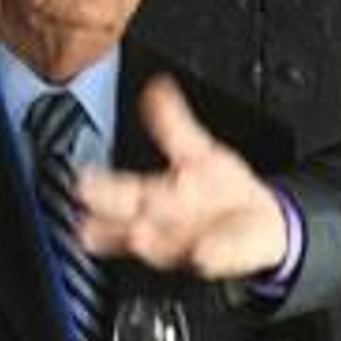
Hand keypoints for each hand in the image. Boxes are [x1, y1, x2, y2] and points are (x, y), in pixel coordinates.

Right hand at [77, 75, 287, 276]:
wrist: (259, 220)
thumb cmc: (216, 186)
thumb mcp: (196, 148)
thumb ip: (173, 121)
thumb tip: (156, 87)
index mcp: (153, 195)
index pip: (117, 192)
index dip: (98, 190)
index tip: (81, 185)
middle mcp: (165, 223)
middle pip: (134, 222)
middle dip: (111, 222)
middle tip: (89, 222)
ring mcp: (190, 241)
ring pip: (165, 246)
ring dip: (152, 242)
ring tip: (140, 237)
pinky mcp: (223, 252)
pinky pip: (218, 253)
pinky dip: (212, 253)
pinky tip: (204, 252)